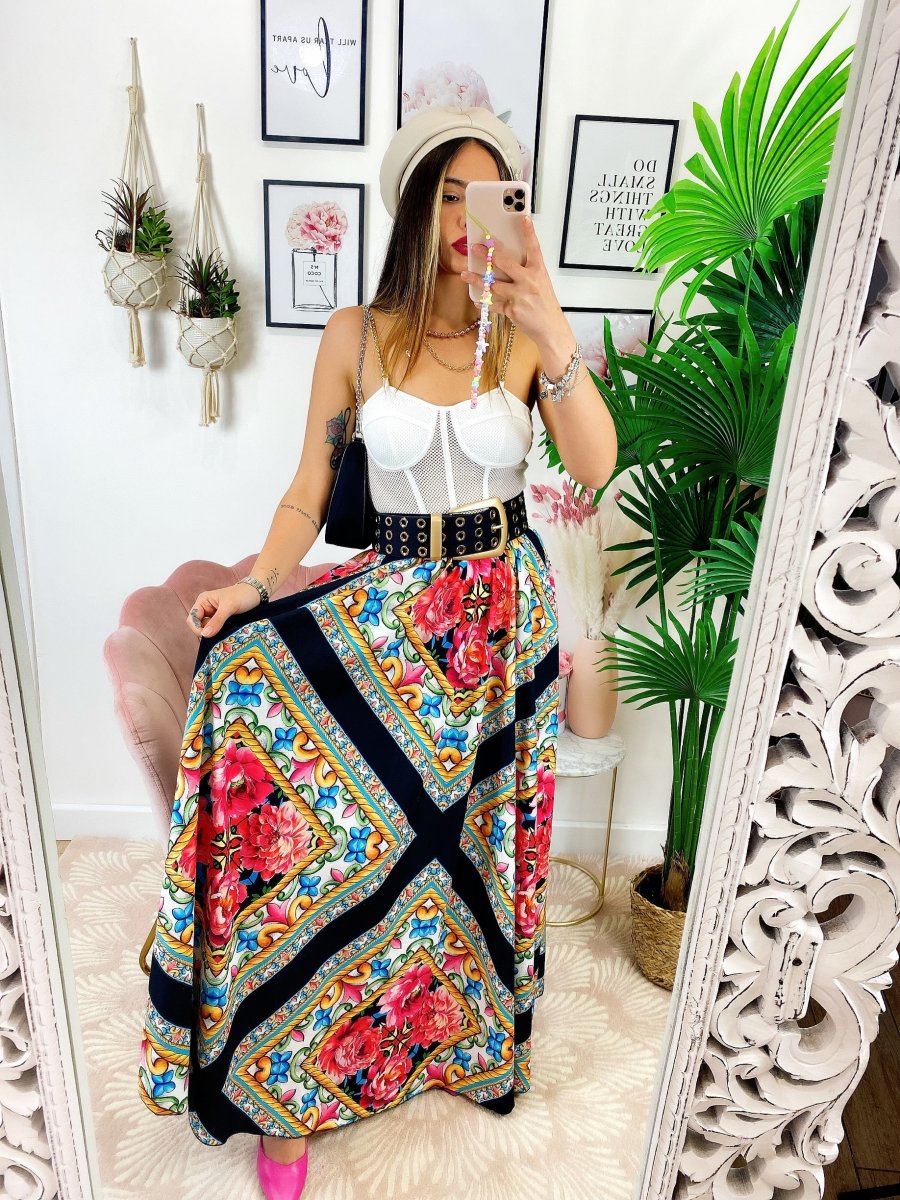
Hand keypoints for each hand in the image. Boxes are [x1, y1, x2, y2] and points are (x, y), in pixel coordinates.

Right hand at [186, 582, 260, 639]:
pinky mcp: (220, 620)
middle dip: (206, 631)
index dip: (197, 629)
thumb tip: (204, 634)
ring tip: (226, 630)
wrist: (256, 593)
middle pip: (198, 626)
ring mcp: (213, 615)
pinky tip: (227, 631)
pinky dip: (219, 633)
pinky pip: (215, 630)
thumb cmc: (243, 595)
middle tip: (219, 633)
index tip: (207, 636)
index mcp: (203, 601)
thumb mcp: (229, 607)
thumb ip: (217, 620)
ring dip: (214, 633)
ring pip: (207, 629)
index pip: (192, 619)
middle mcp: (205, 608)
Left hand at [461, 214, 570, 348]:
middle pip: (505, 263)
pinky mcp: (512, 310)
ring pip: (492, 284)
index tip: (523, 218)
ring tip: (465, 274)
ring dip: (477, 279)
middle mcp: (529, 281)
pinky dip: (484, 301)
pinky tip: (476, 298)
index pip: (534, 248)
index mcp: (538, 271)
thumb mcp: (541, 282)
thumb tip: (505, 260)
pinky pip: (493, 304)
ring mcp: (519, 296)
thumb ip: (526, 271)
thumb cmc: (544, 303)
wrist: (550, 328)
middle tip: (475, 247)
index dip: (528, 233)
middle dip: (488, 254)